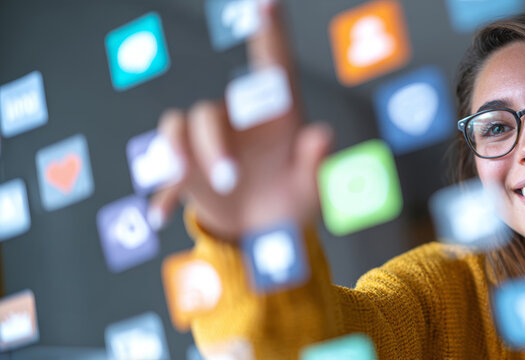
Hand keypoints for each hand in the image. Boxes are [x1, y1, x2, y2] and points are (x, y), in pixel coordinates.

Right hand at [148, 1, 332, 240]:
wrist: (263, 234)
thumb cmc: (292, 203)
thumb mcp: (312, 190)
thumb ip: (316, 164)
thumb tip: (322, 136)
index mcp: (277, 117)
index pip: (273, 67)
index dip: (269, 32)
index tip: (267, 3)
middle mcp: (238, 120)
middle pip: (210, 111)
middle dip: (213, 145)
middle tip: (230, 180)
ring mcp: (208, 141)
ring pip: (180, 128)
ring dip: (184, 156)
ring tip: (199, 187)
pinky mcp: (186, 167)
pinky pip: (165, 169)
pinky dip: (164, 191)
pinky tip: (161, 214)